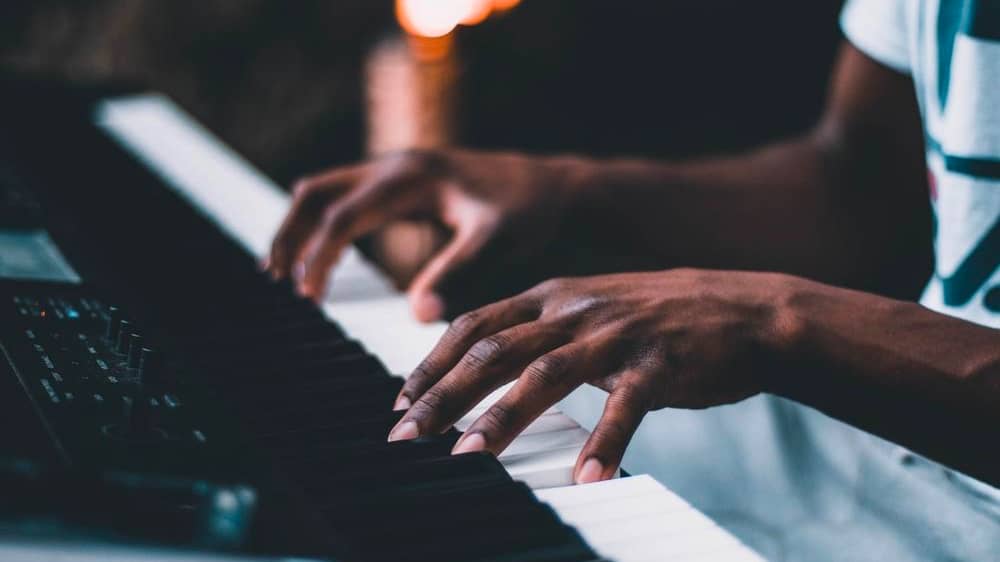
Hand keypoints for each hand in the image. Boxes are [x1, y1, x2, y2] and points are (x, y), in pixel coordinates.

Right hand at [265, 149, 584, 320]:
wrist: (555, 188)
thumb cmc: (530, 213)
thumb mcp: (498, 242)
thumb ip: (458, 274)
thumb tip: (417, 316)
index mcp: (411, 177)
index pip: (342, 217)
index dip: (318, 257)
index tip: (308, 299)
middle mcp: (396, 166)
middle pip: (316, 193)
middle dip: (290, 235)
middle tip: (276, 281)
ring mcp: (397, 171)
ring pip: (325, 191)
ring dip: (300, 227)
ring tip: (285, 274)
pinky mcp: (403, 184)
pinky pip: (346, 198)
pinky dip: (324, 225)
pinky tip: (323, 258)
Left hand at [387, 269, 797, 482]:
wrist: (745, 310)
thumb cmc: (660, 319)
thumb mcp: (592, 309)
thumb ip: (543, 331)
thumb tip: (489, 362)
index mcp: (554, 297)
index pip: (477, 325)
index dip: (434, 362)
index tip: (402, 400)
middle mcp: (576, 310)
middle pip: (495, 351)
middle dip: (444, 395)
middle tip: (406, 436)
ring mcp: (617, 334)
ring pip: (545, 375)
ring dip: (502, 419)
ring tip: (468, 458)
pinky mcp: (660, 364)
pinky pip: (625, 407)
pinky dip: (604, 445)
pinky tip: (587, 480)